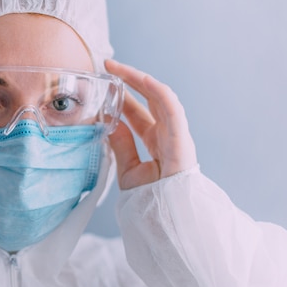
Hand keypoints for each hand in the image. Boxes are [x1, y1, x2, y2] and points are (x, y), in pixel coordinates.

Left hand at [105, 59, 197, 189]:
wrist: (166, 220)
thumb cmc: (151, 200)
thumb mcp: (128, 170)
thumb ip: (122, 146)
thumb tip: (111, 123)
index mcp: (156, 142)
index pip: (139, 113)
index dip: (123, 96)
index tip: (105, 81)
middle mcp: (168, 135)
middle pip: (149, 100)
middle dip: (130, 80)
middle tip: (108, 65)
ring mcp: (176, 136)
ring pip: (160, 98)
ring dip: (139, 80)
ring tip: (117, 67)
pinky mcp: (181, 140)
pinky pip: (172, 110)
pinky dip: (158, 93)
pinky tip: (142, 80)